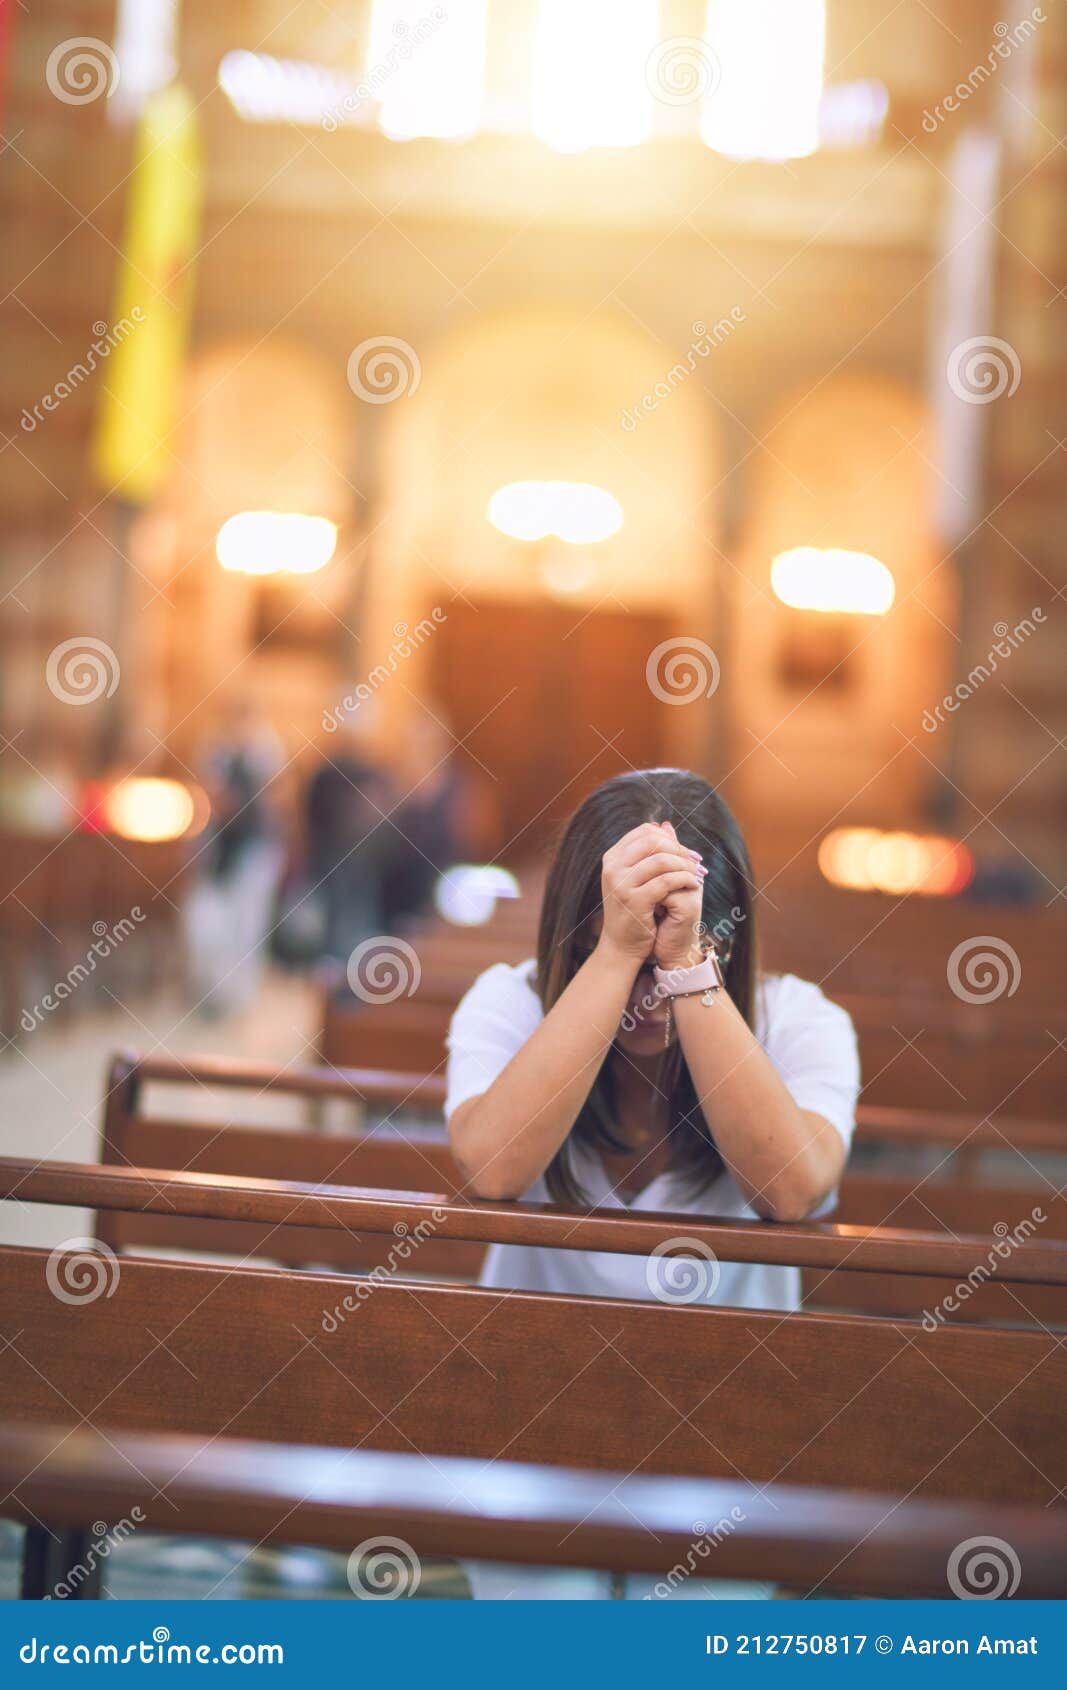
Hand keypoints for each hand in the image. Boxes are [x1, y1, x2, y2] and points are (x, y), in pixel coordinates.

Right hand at [597, 821, 704, 968]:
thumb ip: (650, 854)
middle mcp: (612, 868)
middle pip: (653, 841)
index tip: (685, 852)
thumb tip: (667, 826)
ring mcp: (621, 884)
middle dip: (679, 850)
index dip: (669, 838)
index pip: (645, 832)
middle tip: (695, 862)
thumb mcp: (637, 878)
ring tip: (696, 874)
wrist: (621, 946)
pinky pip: (666, 881)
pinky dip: (685, 880)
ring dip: (685, 865)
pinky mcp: (634, 900)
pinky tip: (693, 885)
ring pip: (661, 860)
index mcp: (612, 858)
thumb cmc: (633, 911)